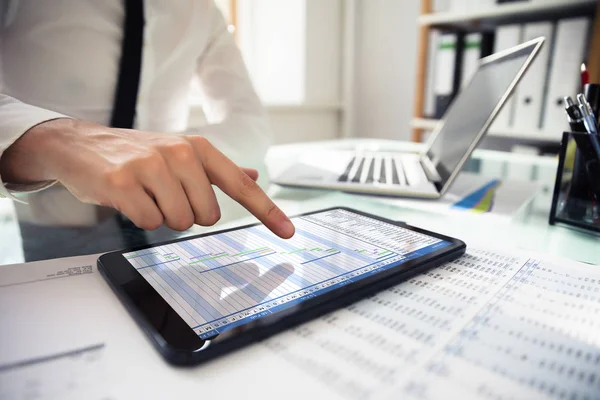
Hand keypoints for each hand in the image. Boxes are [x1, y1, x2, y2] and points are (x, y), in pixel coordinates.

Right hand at [0, 118, 294, 236]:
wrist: (79, 145)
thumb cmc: (136, 153)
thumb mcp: (180, 154)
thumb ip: (219, 169)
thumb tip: (254, 176)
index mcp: (198, 148)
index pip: (240, 185)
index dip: (267, 211)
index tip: (289, 232)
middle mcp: (179, 153)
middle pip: (207, 216)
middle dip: (187, 214)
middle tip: (164, 195)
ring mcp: (150, 166)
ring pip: (179, 222)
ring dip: (162, 216)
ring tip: (145, 194)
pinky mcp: (123, 182)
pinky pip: (148, 222)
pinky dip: (139, 218)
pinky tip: (127, 198)